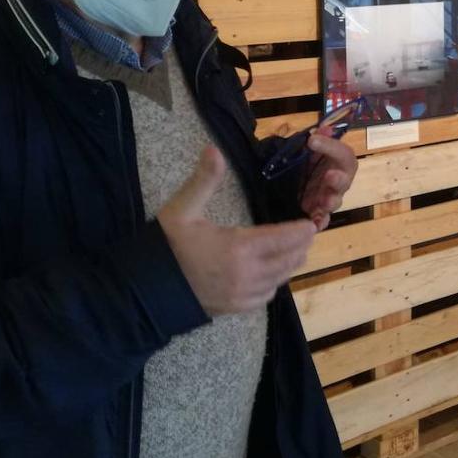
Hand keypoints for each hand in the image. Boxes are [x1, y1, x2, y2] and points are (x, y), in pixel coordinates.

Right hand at [158, 146, 317, 315]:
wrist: (146, 288)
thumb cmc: (167, 246)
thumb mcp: (182, 209)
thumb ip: (204, 180)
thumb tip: (213, 149)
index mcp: (238, 248)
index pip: (282, 239)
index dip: (300, 232)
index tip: (311, 224)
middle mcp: (247, 274)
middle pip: (288, 260)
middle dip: (300, 246)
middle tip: (306, 234)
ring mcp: (243, 294)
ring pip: (281, 279)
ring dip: (290, 264)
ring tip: (295, 250)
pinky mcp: (236, 308)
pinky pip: (267, 295)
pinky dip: (275, 282)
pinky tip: (273, 273)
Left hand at [298, 128, 357, 231]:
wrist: (297, 182)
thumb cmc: (311, 162)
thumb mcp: (312, 149)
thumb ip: (319, 140)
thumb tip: (324, 128)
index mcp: (340, 162)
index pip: (343, 154)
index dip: (331, 147)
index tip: (311, 140)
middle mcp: (340, 181)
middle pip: (345, 180)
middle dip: (338, 179)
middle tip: (329, 176)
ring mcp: (330, 198)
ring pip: (336, 200)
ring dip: (331, 200)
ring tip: (324, 201)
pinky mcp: (319, 212)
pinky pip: (323, 219)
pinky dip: (321, 221)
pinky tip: (316, 223)